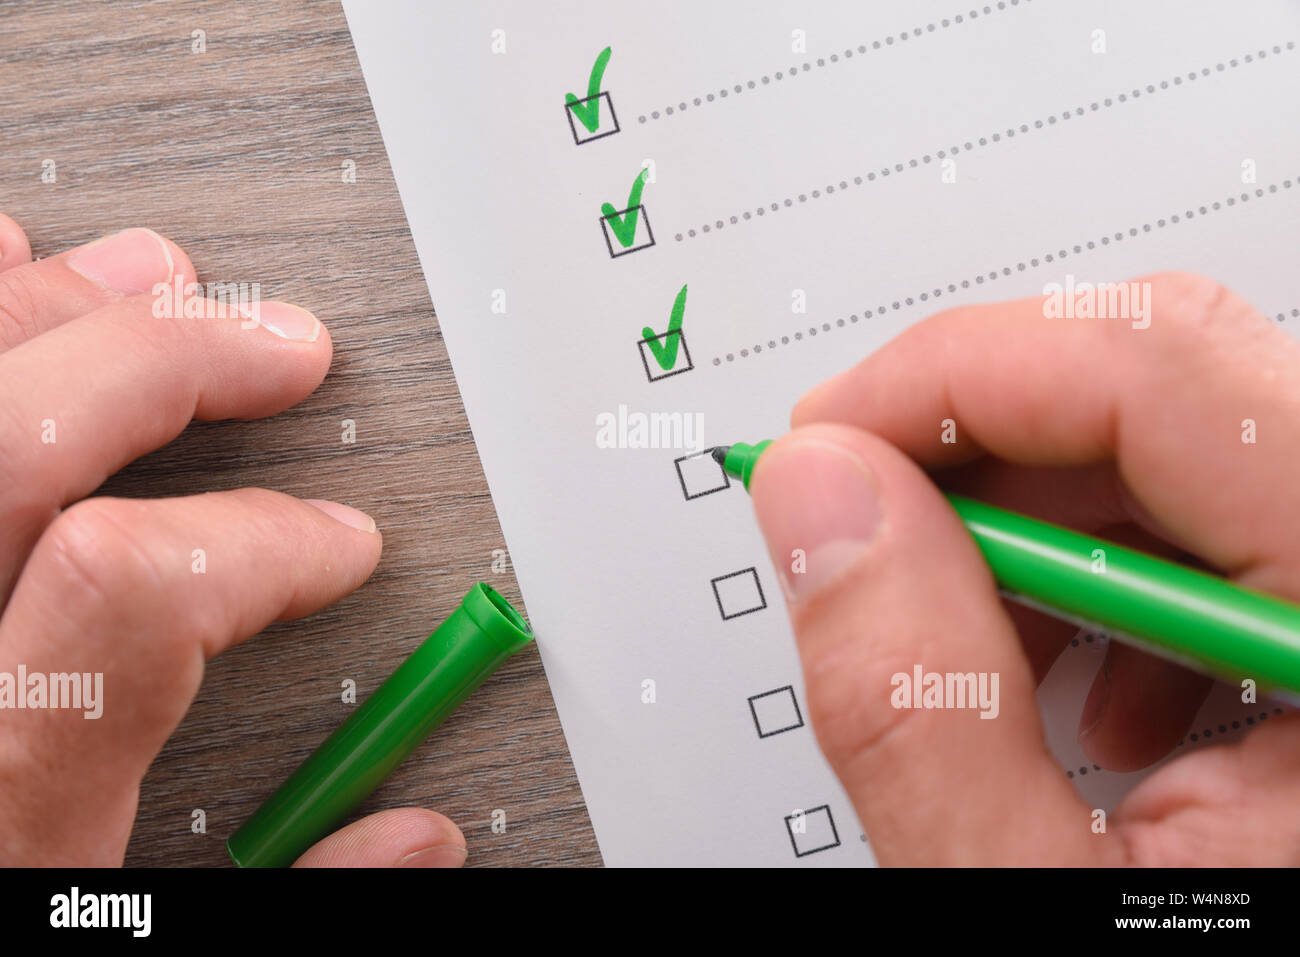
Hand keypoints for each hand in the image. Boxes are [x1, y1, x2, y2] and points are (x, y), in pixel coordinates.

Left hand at [0, 217, 465, 866]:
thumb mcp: (139, 951)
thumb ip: (296, 896)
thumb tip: (415, 841)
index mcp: (1, 798)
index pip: (135, 587)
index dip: (265, 543)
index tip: (336, 546)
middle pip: (23, 446)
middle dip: (170, 365)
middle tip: (278, 348)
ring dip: (52, 314)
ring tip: (153, 282)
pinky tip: (5, 278)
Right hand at [750, 272, 1299, 864]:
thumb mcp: (1032, 898)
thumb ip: (912, 696)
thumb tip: (817, 495)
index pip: (1159, 368)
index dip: (955, 375)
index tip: (824, 445)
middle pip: (1177, 384)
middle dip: (977, 448)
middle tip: (859, 530)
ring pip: (1194, 445)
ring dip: (1042, 528)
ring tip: (981, 664)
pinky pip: (1231, 525)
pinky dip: (1116, 580)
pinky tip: (1091, 703)